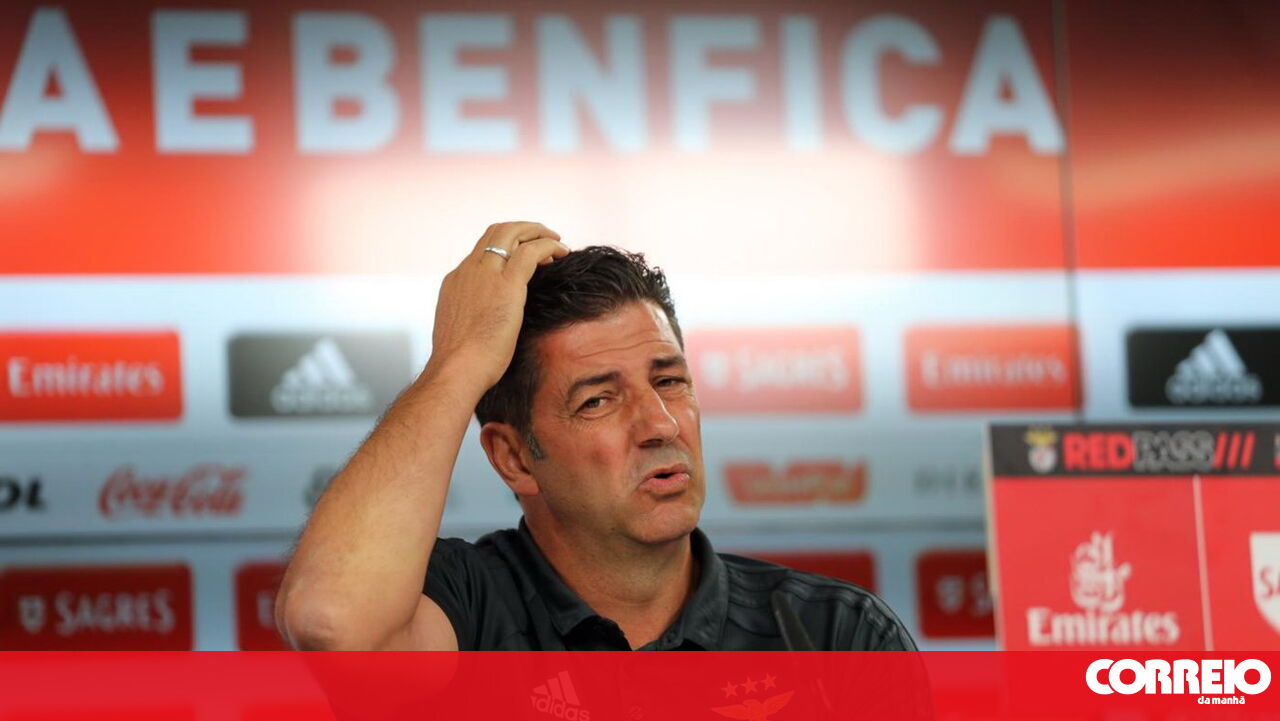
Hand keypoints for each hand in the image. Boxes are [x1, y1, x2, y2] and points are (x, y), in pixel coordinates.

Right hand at [425, 222, 568, 390]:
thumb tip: (490, 324)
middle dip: (524, 230)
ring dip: (538, 233)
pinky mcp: (507, 285)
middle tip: (545, 238)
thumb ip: (475, 317)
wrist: (456, 370)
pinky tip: (561, 253)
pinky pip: (531, 251)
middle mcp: (469, 270)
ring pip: (513, 233)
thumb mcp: (464, 331)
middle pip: (497, 232)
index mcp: (456, 281)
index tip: (527, 256)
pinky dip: (549, 246)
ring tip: (557, 243)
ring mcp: (486, 274)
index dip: (508, 246)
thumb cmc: (461, 364)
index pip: (483, 250)